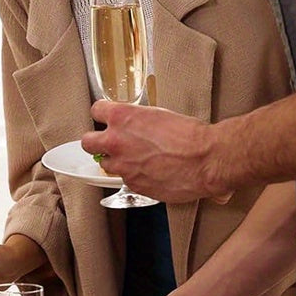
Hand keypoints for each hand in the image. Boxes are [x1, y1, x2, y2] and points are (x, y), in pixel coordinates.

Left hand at [82, 101, 224, 202]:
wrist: (208, 159)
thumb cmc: (191, 135)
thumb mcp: (159, 115)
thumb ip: (138, 121)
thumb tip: (136, 125)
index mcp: (122, 117)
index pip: (96, 111)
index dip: (103, 115)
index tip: (106, 119)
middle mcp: (116, 141)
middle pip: (88, 142)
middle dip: (97, 143)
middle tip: (109, 143)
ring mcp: (123, 165)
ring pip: (106, 165)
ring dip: (117, 162)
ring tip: (135, 160)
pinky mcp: (133, 184)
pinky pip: (126, 180)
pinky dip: (135, 177)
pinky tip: (150, 172)